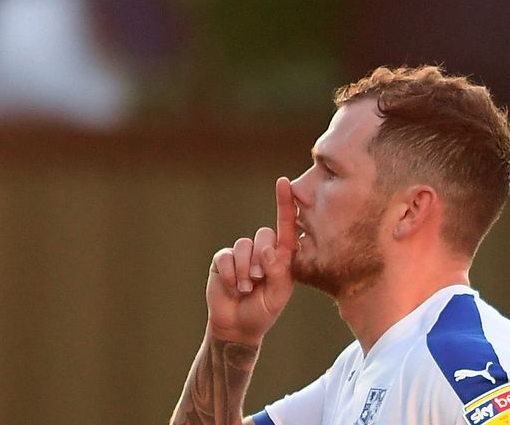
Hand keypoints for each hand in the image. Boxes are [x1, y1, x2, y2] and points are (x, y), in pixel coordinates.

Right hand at [205, 177, 297, 345]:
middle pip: (264, 234)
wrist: (237, 326)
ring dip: (244, 270)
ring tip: (245, 288)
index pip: (287, 226)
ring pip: (244, 246)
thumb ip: (279, 272)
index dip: (286, 203)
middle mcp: (263, 250)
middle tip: (258, 280)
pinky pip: (225, 256)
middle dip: (261, 258)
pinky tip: (232, 288)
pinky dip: (229, 274)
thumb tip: (269, 250)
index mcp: (283, 256)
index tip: (285, 183)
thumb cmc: (264, 311)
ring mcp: (242, 254)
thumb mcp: (279, 295)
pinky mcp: (223, 260)